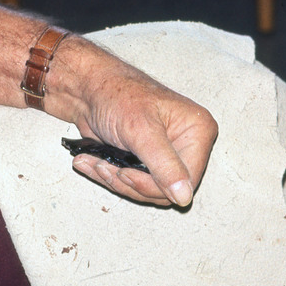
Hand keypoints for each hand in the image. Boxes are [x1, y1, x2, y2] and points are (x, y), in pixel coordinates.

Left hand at [59, 39, 217, 206]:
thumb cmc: (116, 94)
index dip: (153, 185)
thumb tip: (184, 196)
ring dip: (115, 180)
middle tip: (104, 166)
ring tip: (95, 162)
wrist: (88, 89)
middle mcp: (187, 144)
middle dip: (129, 182)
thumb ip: (164, 165)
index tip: (124, 173)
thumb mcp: (141, 130)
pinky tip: (93, 163)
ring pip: (147, 191)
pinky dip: (110, 177)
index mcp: (198, 131)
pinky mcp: (146, 161)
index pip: (186, 180)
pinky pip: (133, 184)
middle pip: (166, 190)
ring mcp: (166, 155)